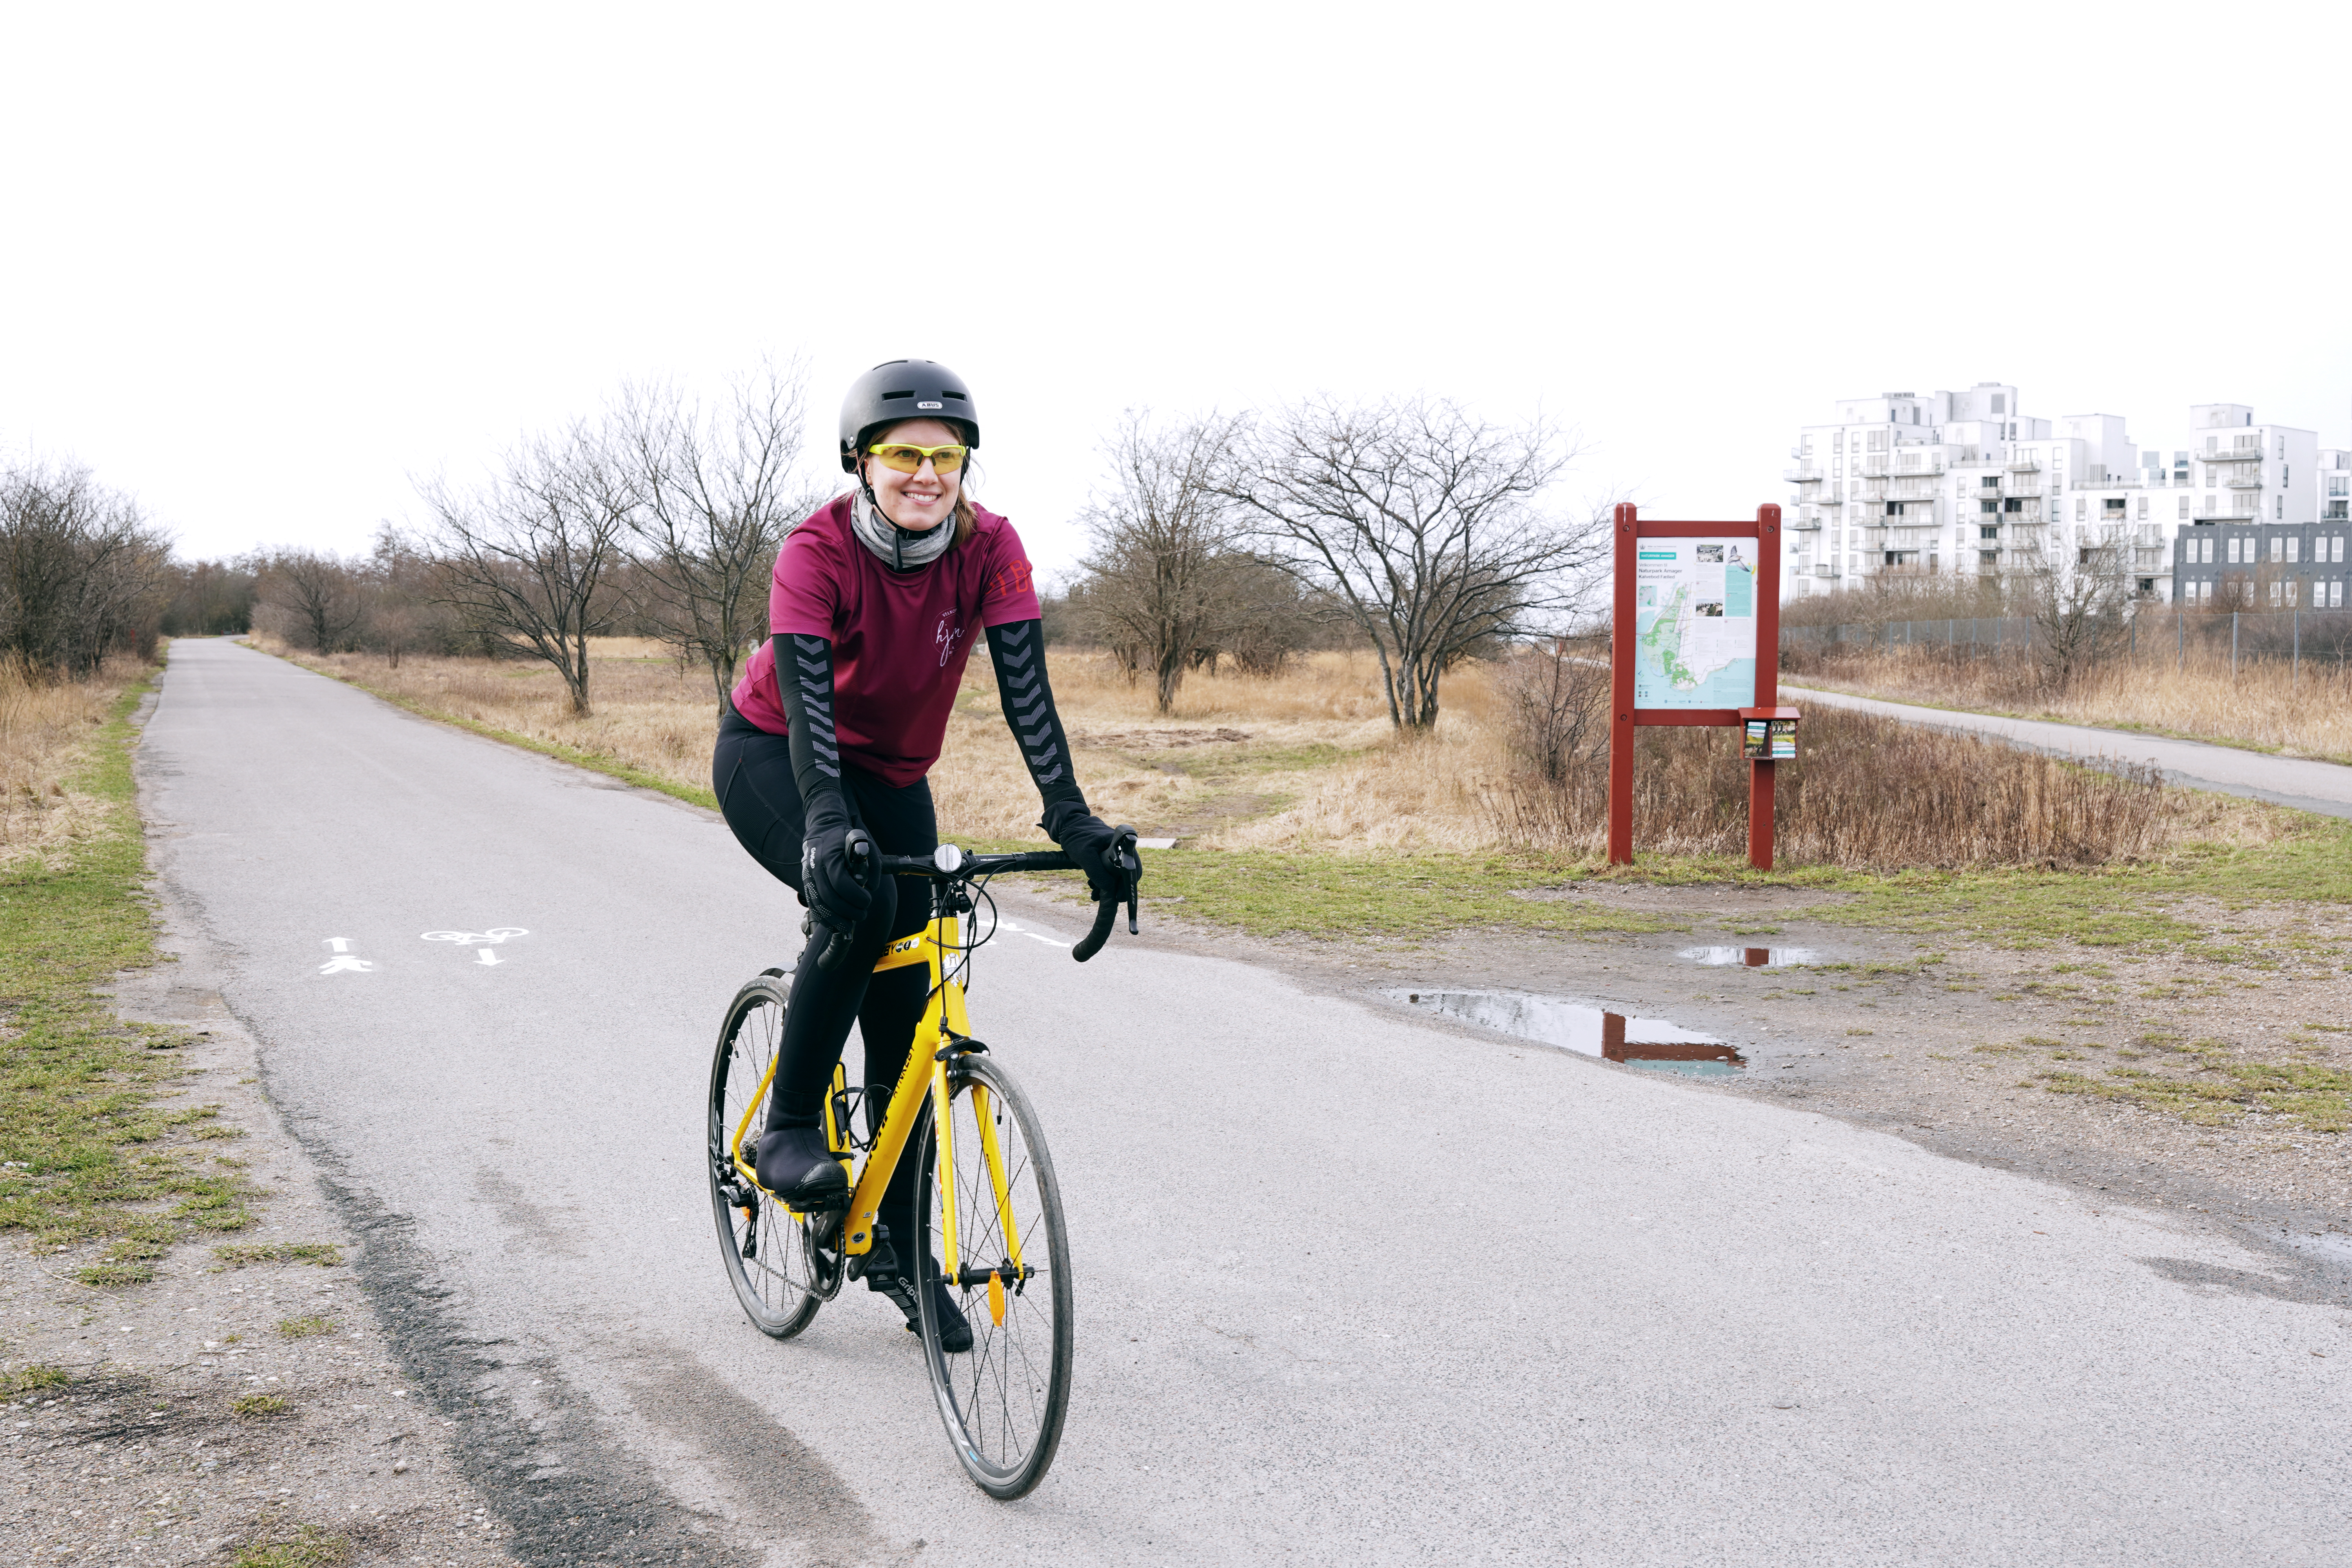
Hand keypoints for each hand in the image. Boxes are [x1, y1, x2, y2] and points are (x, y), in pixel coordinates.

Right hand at [799, 816, 872, 934]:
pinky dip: (825, 918)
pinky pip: (813, 905)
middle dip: (848, 911)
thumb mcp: (865, 843)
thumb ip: (872, 864)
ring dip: (836, 919)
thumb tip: (871, 886)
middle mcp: (815, 868)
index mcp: (829, 856)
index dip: (855, 896)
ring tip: (850, 925)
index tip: (867, 901)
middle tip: (862, 914)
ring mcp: (808, 877)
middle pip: (830, 897)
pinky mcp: (806, 884)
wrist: (823, 830)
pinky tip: (836, 925)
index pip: (840, 883)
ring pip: (819, 905)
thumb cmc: (845, 838)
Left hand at [1054, 813, 1135, 903]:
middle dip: (1117, 888)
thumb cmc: (1077, 836)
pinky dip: (1104, 880)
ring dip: (1109, 886)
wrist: (1068, 826)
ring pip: (1118, 874)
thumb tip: (1109, 888)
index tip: (1119, 896)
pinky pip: (1111, 871)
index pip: (1133, 866)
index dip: (1128, 883)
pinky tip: (1094, 887)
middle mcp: (1123, 848)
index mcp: (1122, 843)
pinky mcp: (1109, 856)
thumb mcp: (1085, 855)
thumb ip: (1097, 871)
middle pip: (1127, 872)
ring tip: (1096, 895)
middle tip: (1109, 900)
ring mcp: (1116, 852)